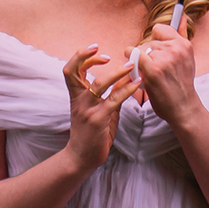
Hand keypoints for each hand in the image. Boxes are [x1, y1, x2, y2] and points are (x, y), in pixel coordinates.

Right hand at [62, 44, 137, 173]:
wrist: (81, 158)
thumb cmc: (89, 134)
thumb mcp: (97, 111)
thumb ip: (108, 96)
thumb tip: (124, 80)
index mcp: (75, 96)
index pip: (71, 69)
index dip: (81, 56)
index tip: (96, 50)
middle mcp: (78, 100)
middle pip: (72, 71)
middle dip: (84, 56)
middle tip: (101, 49)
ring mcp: (87, 109)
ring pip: (98, 83)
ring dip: (116, 72)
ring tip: (130, 65)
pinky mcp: (98, 119)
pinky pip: (114, 99)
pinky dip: (126, 89)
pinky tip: (137, 83)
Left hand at [134, 21, 198, 128]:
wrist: (183, 108)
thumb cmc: (182, 84)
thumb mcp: (188, 58)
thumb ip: (182, 35)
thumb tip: (182, 17)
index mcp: (183, 44)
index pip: (159, 29)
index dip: (154, 41)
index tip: (156, 54)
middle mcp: (175, 49)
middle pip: (147, 41)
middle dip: (147, 54)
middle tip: (154, 70)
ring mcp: (163, 58)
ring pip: (140, 49)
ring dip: (140, 61)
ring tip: (150, 74)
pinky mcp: (152, 69)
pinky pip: (133, 54)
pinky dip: (130, 59)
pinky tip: (136, 70)